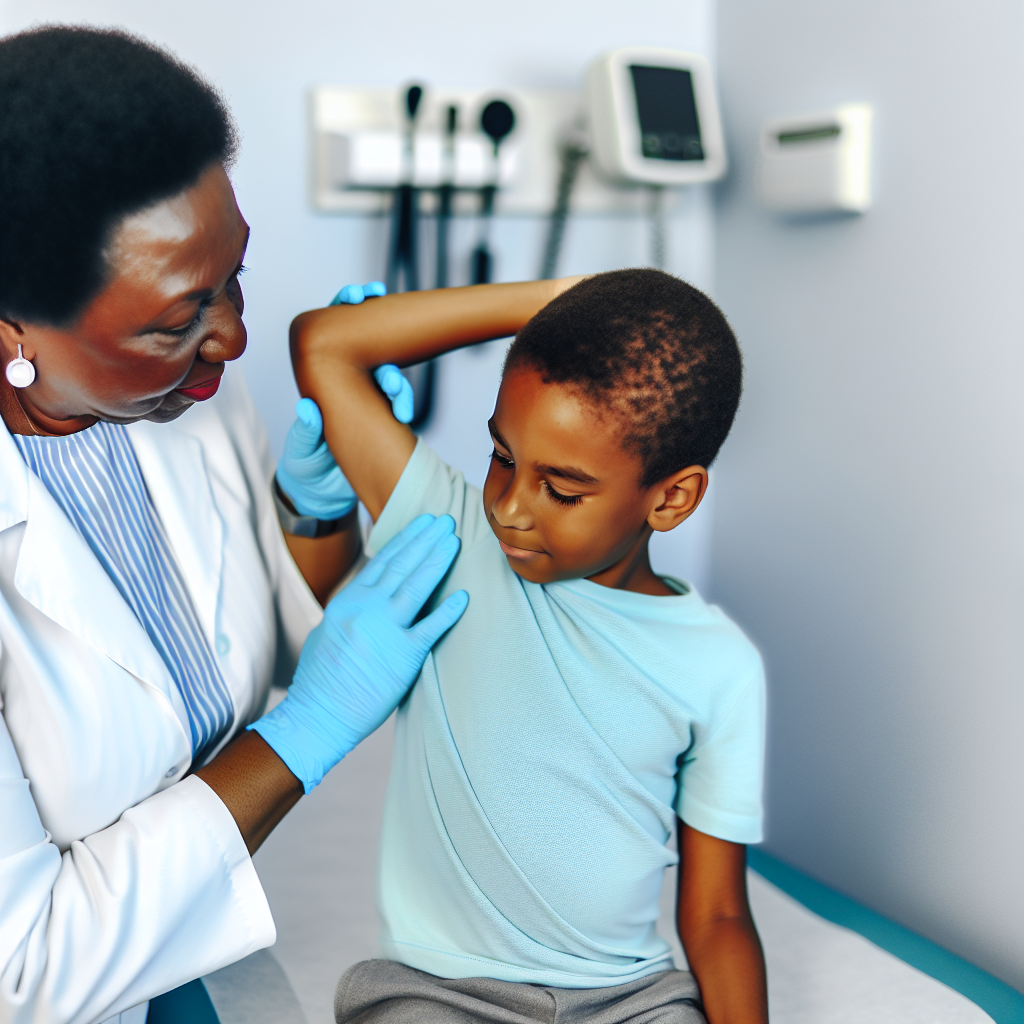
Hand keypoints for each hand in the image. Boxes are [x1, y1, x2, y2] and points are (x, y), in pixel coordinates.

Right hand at [249, 514, 467, 791]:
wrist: (318, 716)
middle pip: (403, 566)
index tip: (423, 523)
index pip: (383, 561)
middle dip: (426, 540)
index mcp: (348, 601)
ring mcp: (386, 631)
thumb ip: (352, 608)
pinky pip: (432, 628)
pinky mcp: (403, 656)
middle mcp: (367, 609)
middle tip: (446, 520)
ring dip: (438, 560)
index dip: (406, 539)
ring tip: (454, 541)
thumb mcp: (329, 630)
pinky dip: (449, 611)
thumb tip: (370, 592)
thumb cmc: (321, 678)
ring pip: (417, 586)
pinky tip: (465, 596)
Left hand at [275, 282, 411, 516]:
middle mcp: (350, 382)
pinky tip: (403, 413)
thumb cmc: (306, 465)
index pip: (338, 332)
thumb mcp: (302, 450)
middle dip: (386, 335)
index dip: (349, 308)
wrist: (323, 494)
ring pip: (389, 375)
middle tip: (383, 331)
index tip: (362, 296)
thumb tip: (308, 408)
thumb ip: (306, 432)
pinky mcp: (385, 418)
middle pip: (371, 345)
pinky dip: (403, 404)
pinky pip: (398, 404)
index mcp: (325, 376)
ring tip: (397, 398)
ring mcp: (370, 399)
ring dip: (397, 382)